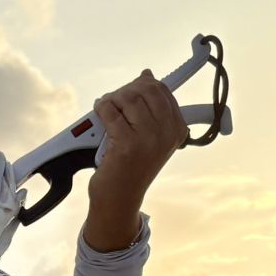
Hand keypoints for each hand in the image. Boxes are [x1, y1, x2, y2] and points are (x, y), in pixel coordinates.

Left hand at [85, 69, 187, 250]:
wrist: (119, 199)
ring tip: (106, 108)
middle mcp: (166, 132)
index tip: (140, 82)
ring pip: (127, 98)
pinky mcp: (127, 143)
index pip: (163, 91)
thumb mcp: (149, 138)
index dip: (145, 84)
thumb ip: (150, 110)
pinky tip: (99, 113)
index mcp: (176, 129)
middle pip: (145, 89)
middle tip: (115, 101)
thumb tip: (147, 76)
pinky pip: (110, 111)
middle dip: (126, 90)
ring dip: (111, 99)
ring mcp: (148, 137)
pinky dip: (101, 108)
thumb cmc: (130, 169)